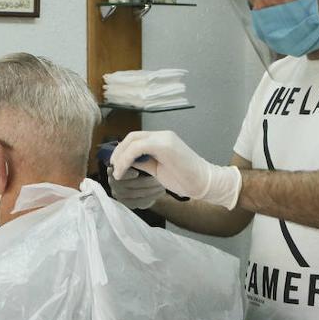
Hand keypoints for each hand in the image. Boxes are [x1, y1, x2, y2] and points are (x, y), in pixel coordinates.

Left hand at [111, 130, 241, 209]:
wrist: (205, 183)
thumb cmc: (186, 179)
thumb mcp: (158, 169)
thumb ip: (144, 162)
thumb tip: (128, 162)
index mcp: (162, 140)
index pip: (137, 138)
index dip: (122, 150)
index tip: (115, 164)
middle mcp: (163, 135)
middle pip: (132, 136)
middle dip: (118, 152)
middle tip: (113, 167)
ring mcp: (164, 138)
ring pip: (134, 140)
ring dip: (120, 156)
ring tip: (117, 171)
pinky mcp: (165, 145)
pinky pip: (139, 147)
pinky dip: (126, 159)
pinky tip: (122, 171)